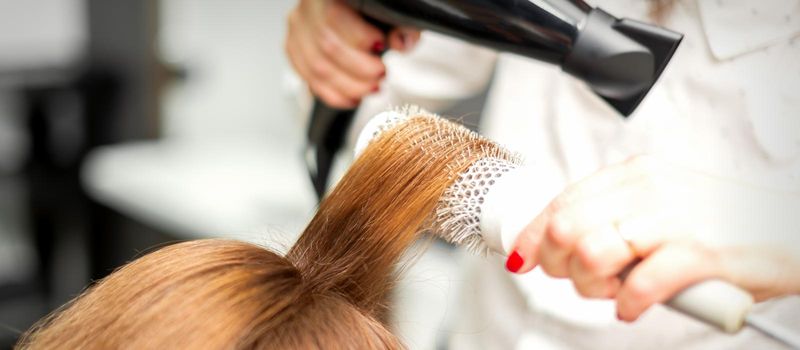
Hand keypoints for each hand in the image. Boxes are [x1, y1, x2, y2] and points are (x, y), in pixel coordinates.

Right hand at [285, 0, 419, 107]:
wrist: (356, 15)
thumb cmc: (374, 13)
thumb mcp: (395, 13)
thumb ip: (403, 25)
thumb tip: (401, 42)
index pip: (336, 17)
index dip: (360, 38)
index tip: (382, 47)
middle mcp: (308, 9)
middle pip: (328, 47)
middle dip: (360, 70)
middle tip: (381, 75)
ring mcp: (298, 30)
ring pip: (317, 68)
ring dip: (350, 86)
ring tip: (372, 88)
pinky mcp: (294, 49)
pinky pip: (309, 80)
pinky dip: (335, 95)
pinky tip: (354, 98)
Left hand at [506, 155, 799, 321]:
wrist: (791, 227)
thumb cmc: (724, 223)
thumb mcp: (659, 206)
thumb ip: (611, 217)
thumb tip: (549, 247)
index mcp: (635, 174)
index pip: (561, 202)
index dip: (533, 236)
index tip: (523, 259)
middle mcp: (650, 189)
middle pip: (566, 229)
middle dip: (561, 267)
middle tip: (585, 281)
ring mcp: (676, 219)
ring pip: (592, 254)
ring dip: (593, 287)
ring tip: (616, 292)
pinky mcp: (703, 253)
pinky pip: (640, 284)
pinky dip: (629, 304)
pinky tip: (636, 307)